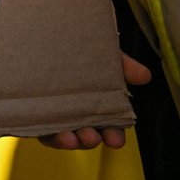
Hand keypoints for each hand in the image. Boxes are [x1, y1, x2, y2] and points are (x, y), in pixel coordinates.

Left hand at [36, 53, 151, 149]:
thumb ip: (121, 65)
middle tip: (92, 137)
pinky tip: (51, 131)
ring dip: (69, 141)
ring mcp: (54, 114)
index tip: (115, 141)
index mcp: (96, 103)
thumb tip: (144, 76)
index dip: (113, 134)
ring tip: (70, 138)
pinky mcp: (34, 113)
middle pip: (87, 134)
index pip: (109, 125)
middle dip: (91, 139)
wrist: (39, 39)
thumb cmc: (74, 50)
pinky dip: (47, 134)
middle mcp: (77, 112)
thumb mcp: (100, 54)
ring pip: (63, 136)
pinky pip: (40, 130)